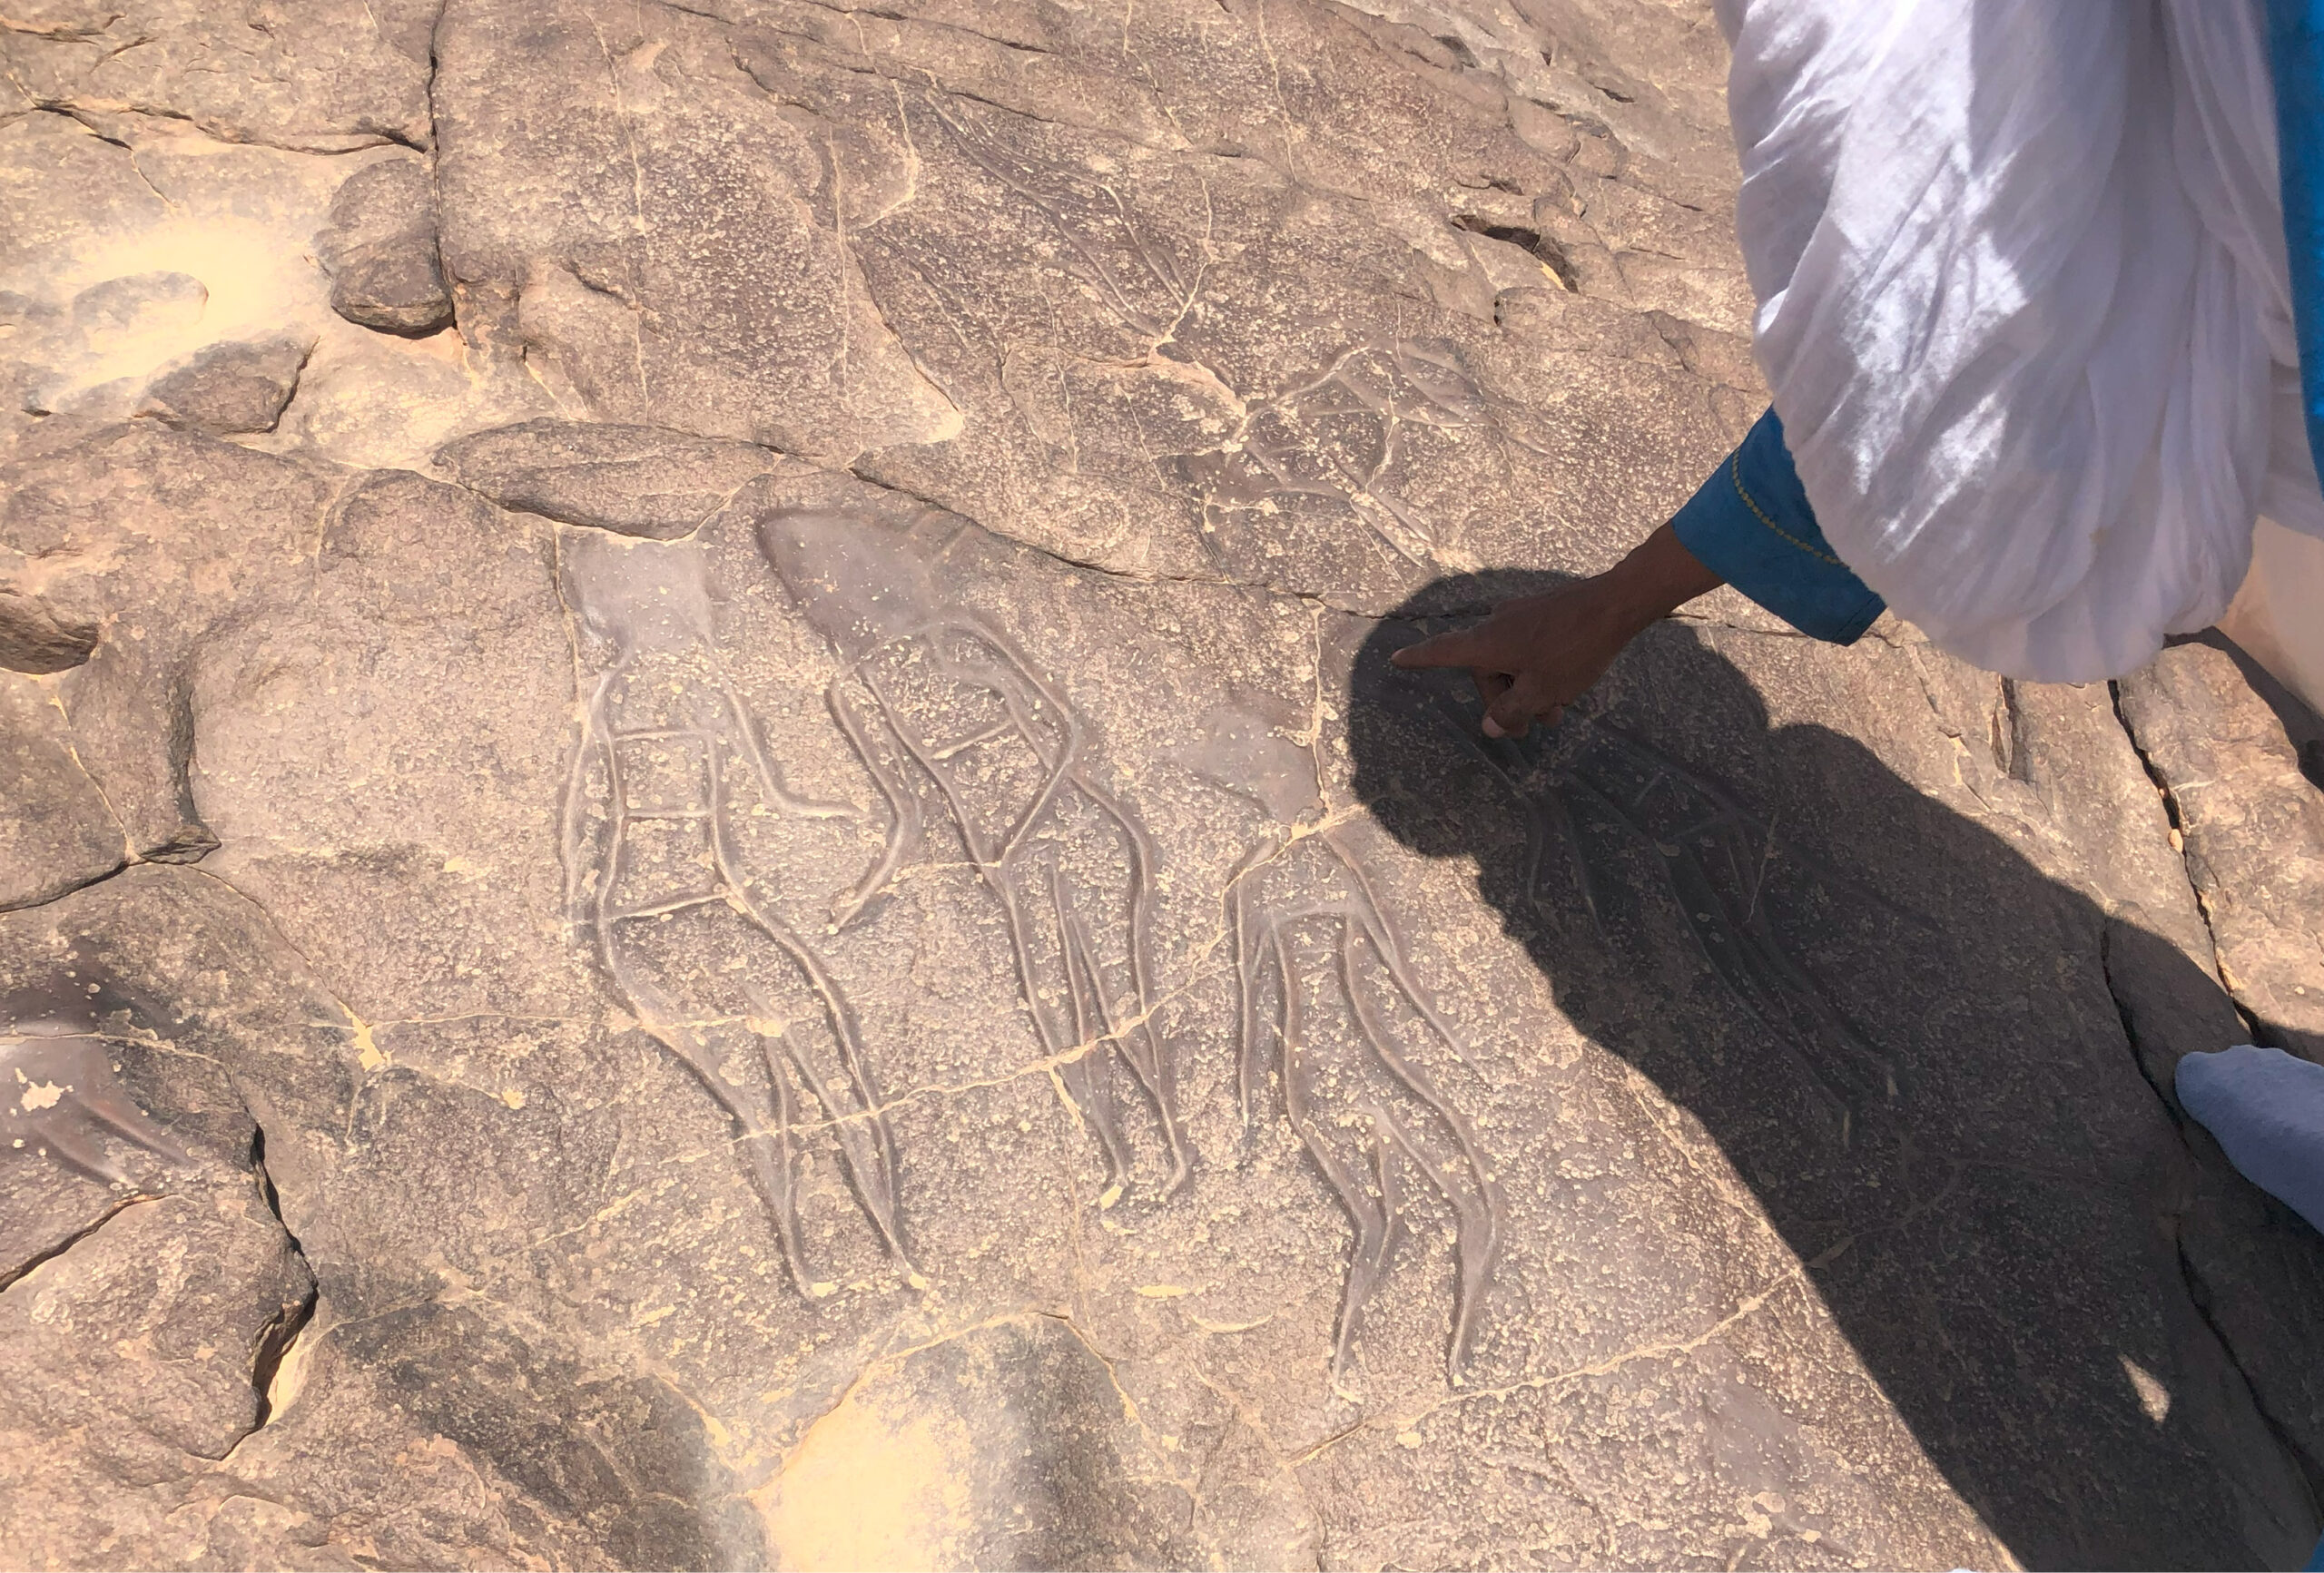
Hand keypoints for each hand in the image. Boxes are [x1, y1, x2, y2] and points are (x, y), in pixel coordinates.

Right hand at [1391, 523, 1721, 737]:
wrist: (1615, 604)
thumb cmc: (1573, 650)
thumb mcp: (1542, 691)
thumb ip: (1511, 712)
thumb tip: (1490, 727)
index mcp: (1486, 643)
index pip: (1441, 652)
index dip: (1418, 659)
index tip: (1394, 658)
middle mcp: (1495, 624)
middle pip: (1486, 670)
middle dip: (1507, 700)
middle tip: (1536, 725)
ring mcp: (1519, 615)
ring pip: (1511, 661)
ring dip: (1528, 688)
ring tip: (1559, 710)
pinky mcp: (1541, 611)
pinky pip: (1527, 646)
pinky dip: (1538, 668)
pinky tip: (1566, 683)